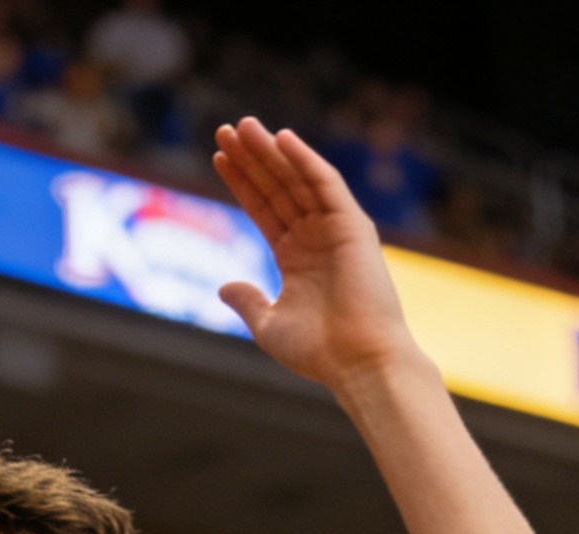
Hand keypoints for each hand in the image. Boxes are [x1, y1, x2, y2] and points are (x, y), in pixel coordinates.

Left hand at [210, 119, 419, 394]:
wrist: (358, 362)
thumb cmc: (319, 352)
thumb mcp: (269, 324)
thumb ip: (247, 301)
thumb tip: (222, 285)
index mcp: (297, 258)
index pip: (264, 208)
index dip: (242, 182)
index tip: (219, 157)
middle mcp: (316, 238)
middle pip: (277, 187)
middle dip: (252, 158)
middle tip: (225, 129)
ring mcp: (335, 229)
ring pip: (297, 180)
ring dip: (272, 151)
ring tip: (242, 125)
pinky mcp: (353, 226)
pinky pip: (326, 184)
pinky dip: (305, 159)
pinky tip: (282, 138)